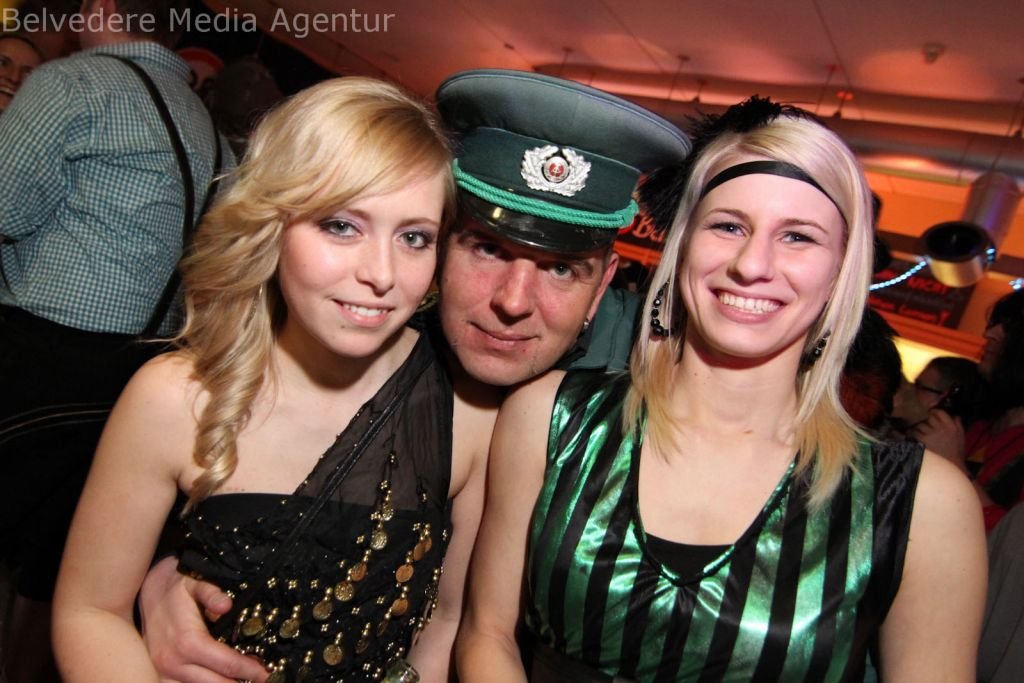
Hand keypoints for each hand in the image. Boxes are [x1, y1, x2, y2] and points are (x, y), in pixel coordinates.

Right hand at [139, 556, 268, 682]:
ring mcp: (163, 673)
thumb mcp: (196, 583)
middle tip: (262, 678)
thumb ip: (212, 593)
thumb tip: (226, 606)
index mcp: (188, 642)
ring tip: (242, 679)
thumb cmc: (176, 589)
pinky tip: (220, 679)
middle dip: (242, 682)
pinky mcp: (157, 677)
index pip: (227, 664)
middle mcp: (173, 663)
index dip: (251, 670)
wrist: (146, 594)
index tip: (267, 673)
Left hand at [911, 409, 966, 471]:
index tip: (931, 414)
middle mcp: (941, 427)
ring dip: (919, 429)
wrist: (951, 467)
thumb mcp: (961, 437)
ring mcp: (931, 433)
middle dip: (926, 421)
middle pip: (929, 417)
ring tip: (920, 434)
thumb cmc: (956, 453)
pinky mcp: (922, 439)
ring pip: (920, 425)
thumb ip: (958, 425)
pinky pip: (914, 432)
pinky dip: (912, 435)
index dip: (934, 412)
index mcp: (951, 426)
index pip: (940, 412)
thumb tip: (955, 416)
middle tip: (925, 426)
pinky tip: (914, 439)